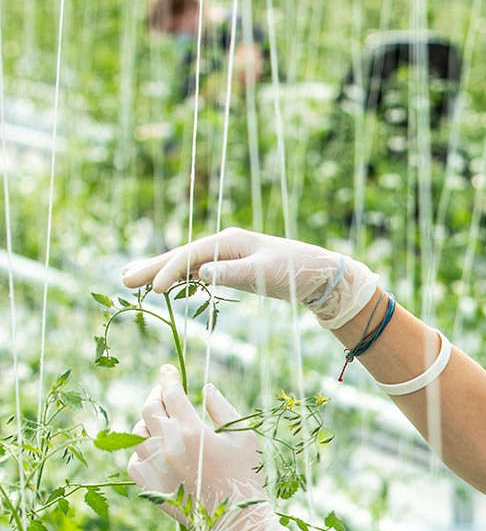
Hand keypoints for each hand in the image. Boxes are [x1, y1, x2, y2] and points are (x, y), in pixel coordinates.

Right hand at [121, 228, 379, 329]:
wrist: (318, 273)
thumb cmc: (295, 271)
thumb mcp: (265, 273)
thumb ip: (232, 272)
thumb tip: (200, 272)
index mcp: (229, 241)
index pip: (191, 256)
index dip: (169, 271)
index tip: (151, 289)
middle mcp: (223, 244)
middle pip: (181, 255)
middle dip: (152, 266)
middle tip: (122, 279)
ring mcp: (225, 254)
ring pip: (185, 263)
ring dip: (159, 271)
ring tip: (130, 281)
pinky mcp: (229, 266)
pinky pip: (196, 271)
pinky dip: (177, 278)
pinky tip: (163, 286)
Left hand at [129, 365, 288, 530]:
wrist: (236, 521)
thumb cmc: (246, 476)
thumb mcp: (243, 437)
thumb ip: (222, 408)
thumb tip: (204, 388)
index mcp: (191, 431)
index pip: (170, 394)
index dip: (168, 378)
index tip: (168, 370)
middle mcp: (167, 447)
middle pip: (149, 409)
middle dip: (155, 395)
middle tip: (163, 392)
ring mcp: (155, 468)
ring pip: (137, 434)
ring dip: (146, 423)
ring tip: (158, 422)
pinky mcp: (150, 487)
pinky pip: (134, 462)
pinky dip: (140, 452)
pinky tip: (152, 450)